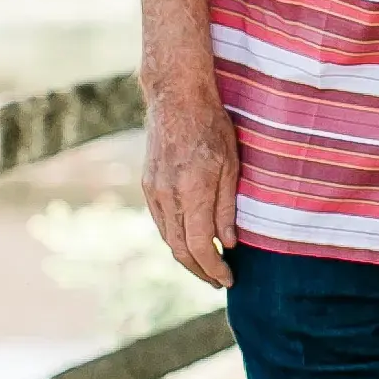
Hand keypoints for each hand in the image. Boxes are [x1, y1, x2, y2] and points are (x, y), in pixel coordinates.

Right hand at [143, 94, 240, 287]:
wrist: (176, 99)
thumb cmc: (211, 127)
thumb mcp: (231, 165)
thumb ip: (226, 207)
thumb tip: (228, 243)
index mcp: (192, 193)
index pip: (201, 246)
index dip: (214, 269)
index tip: (229, 279)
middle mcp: (169, 197)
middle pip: (181, 249)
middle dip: (201, 270)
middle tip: (219, 280)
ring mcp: (154, 192)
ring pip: (168, 238)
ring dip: (187, 257)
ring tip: (207, 265)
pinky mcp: (148, 185)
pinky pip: (161, 222)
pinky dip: (176, 238)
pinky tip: (190, 240)